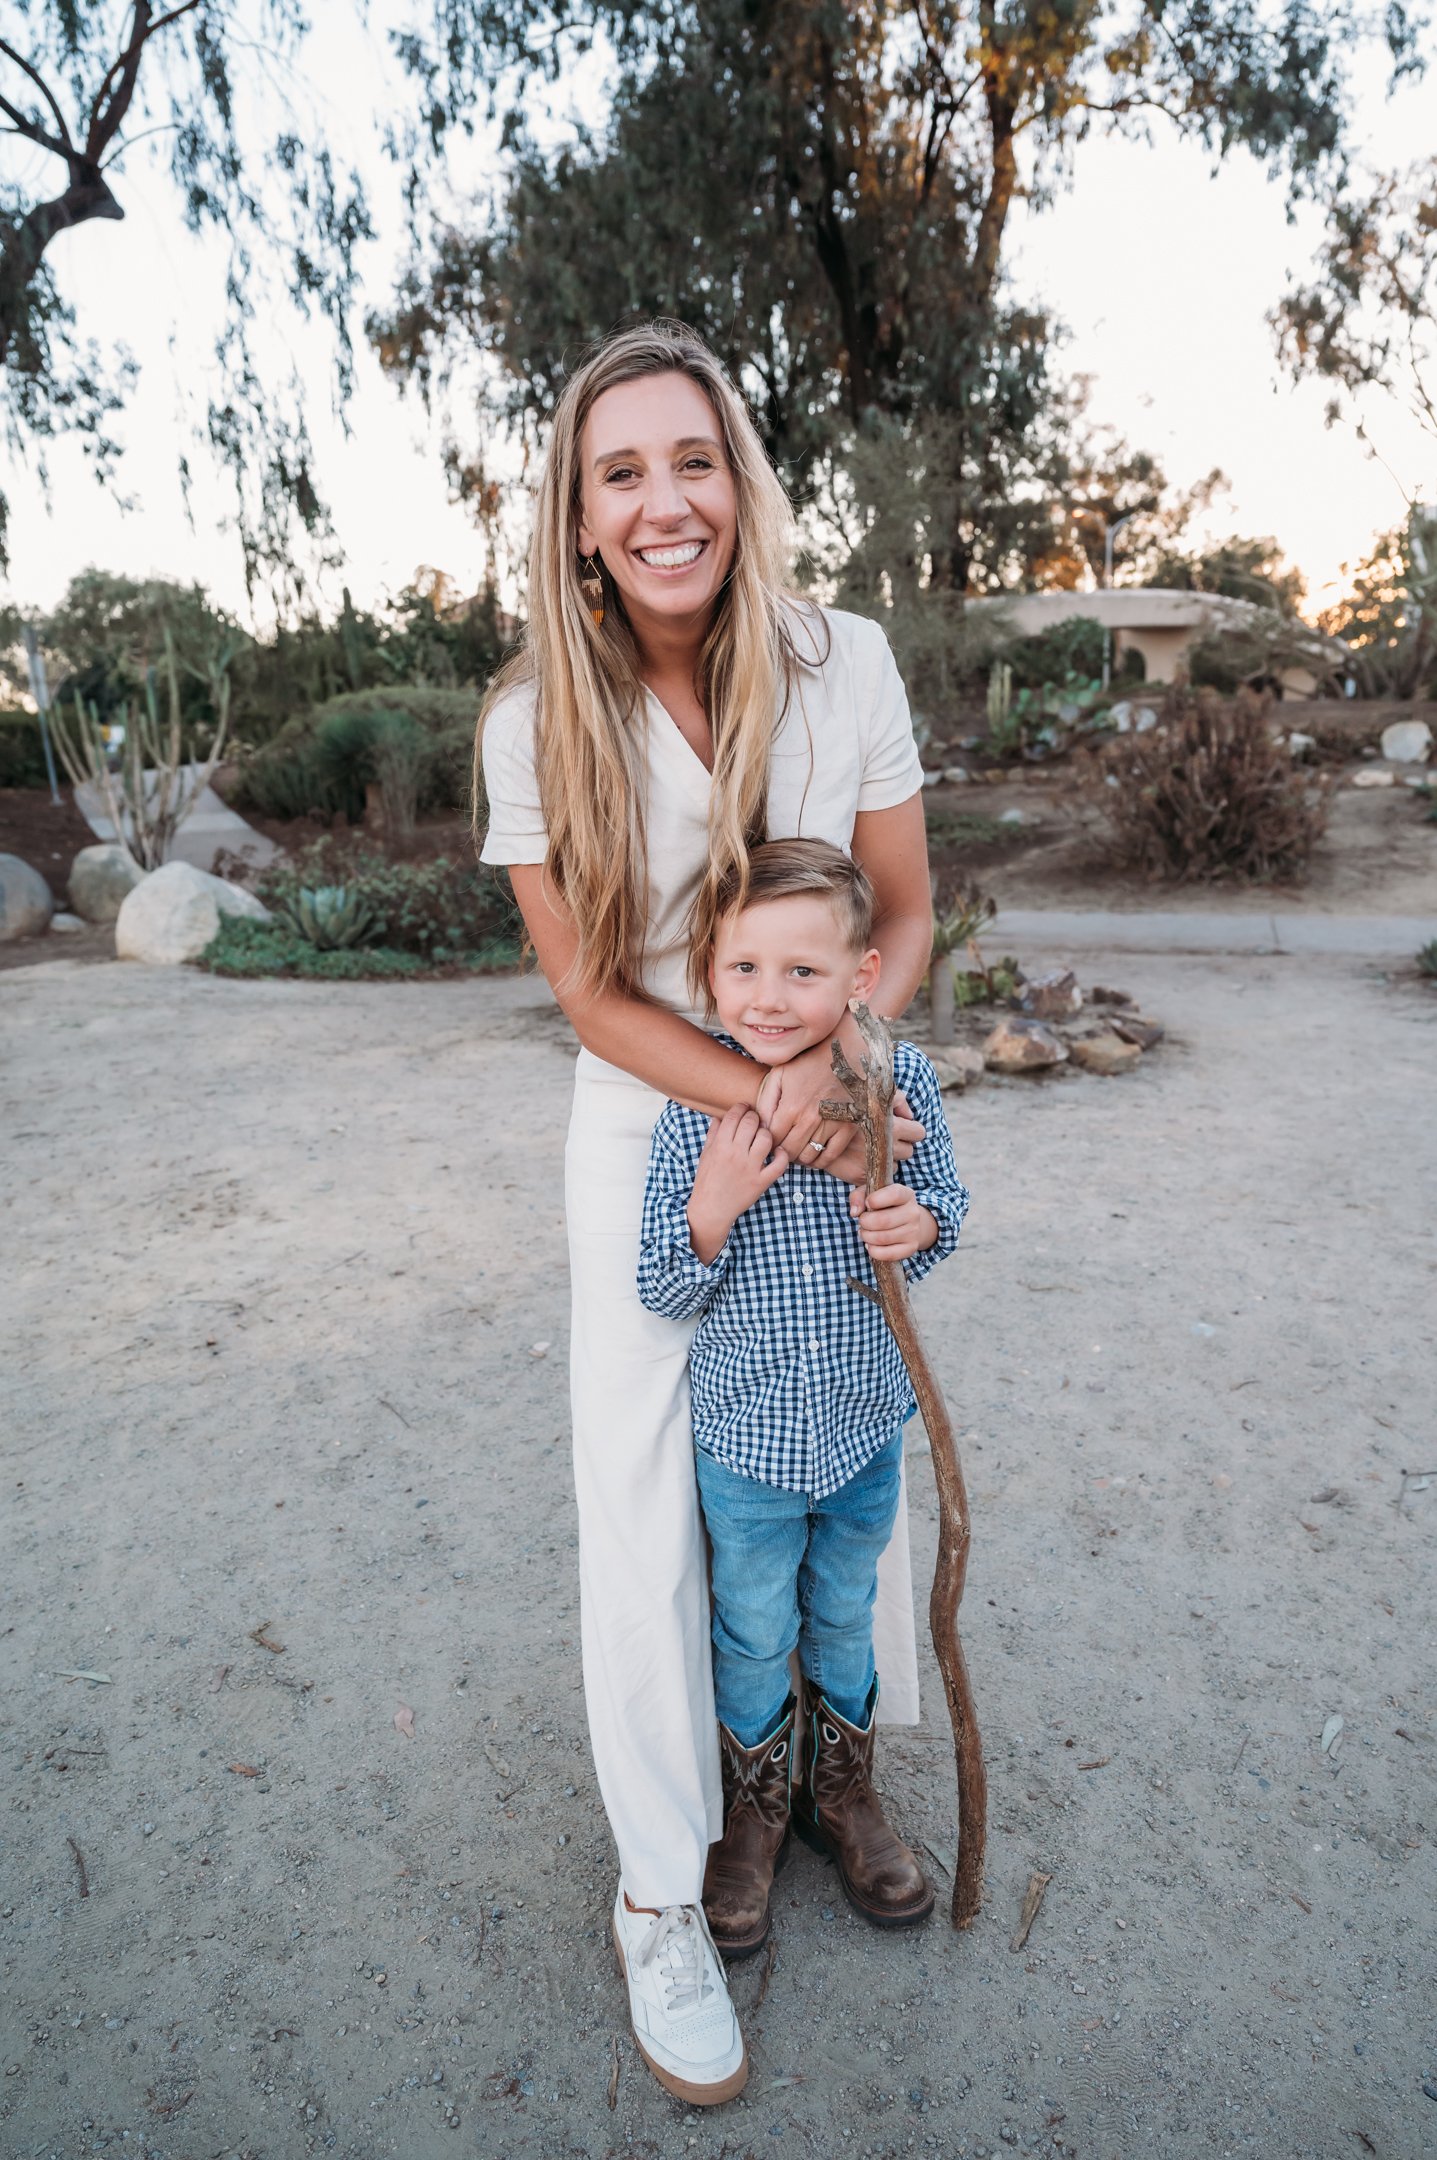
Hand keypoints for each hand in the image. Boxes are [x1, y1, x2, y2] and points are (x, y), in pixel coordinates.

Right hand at [687, 1105, 788, 1261]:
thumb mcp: (705, 1155)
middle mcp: (735, 1155)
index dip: (741, 1107)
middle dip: (755, 1117)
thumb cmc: (707, 1181)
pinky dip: (782, 1155)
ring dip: (766, 1133)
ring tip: (763, 1137)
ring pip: (766, 1139)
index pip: (734, 1116)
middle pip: (751, 1123)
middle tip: (755, 1120)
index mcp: (720, 1146)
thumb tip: (719, 1117)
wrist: (711, 1209)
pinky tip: (779, 1152)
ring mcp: (750, 1168)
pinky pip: (779, 1165)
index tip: (744, 1108)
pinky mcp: (761, 1182)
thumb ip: (713, 1135)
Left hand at [755, 1039, 849, 1166]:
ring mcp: (831, 1124)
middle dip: (782, 1151)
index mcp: (791, 1106)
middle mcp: (811, 1119)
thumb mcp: (779, 1076)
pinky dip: (820, 1159)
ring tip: (797, 1147)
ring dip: (799, 1156)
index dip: (767, 1142)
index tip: (770, 1139)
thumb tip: (760, 1127)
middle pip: (789, 1151)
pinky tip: (814, 1150)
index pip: (772, 1139)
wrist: (843, 1055)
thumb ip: (765, 1102)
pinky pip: (830, 1156)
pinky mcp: (848, 1127)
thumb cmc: (807, 1065)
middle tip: (782, 1145)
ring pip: (808, 1157)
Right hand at [814, 1092, 924, 1183]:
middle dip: (900, 1145)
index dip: (912, 1129)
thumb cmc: (840, 1103)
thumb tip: (909, 1114)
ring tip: (870, 1148)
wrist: (806, 1122)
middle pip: (909, 1151)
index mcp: (888, 1122)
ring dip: (887, 1158)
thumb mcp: (868, 1092)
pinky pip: (878, 1176)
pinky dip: (872, 1169)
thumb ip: (895, 1099)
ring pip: (894, 1165)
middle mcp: (882, 1143)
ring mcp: (870, 1161)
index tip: (903, 1128)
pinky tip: (861, 1158)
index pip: (918, 1132)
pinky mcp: (859, 1175)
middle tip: (883, 1138)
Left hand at [849, 1180, 937, 1262]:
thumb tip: (854, 1212)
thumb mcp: (872, 1194)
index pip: (894, 1195)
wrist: (907, 1223)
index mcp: (906, 1195)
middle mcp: (913, 1212)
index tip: (868, 1203)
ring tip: (865, 1232)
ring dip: (867, 1237)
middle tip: (862, 1222)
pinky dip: (873, 1251)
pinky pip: (888, 1254)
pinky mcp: (911, 1248)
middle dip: (865, 1222)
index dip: (875, 1200)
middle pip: (884, 1220)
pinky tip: (871, 1244)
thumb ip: (858, 1196)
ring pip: (883, 1238)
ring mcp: (914, 1232)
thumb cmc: (885, 1206)